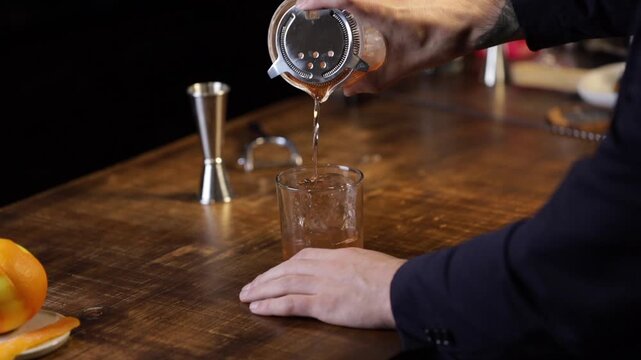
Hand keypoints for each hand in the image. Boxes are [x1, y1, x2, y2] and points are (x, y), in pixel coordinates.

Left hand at [239, 247, 405, 328]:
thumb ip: (353, 268)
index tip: (272, 273)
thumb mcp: (370, 263)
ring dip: (261, 290)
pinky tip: (258, 308)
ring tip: (246, 297)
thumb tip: (349, 274)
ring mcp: (323, 285)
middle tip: (249, 286)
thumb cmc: (394, 278)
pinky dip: (271, 305)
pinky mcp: (324, 304)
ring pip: (283, 284)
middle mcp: (326, 267)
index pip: (302, 257)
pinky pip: (291, 303)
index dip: (283, 266)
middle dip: (265, 278)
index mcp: (338, 255)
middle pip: (287, 270)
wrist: (403, 288)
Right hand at [296, 0, 514, 94]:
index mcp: (380, 13)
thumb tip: (348, 91)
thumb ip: (373, 82)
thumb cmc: (440, 39)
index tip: (299, 8)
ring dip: (337, 6)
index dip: (317, 1)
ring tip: (322, 20)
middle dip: (321, 3)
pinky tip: (352, 24)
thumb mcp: (403, 68)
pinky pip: (366, 3)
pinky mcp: (394, 3)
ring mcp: (387, 0)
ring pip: (355, 0)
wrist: (468, 23)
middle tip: (305, 15)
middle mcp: (381, 1)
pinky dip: (352, 9)